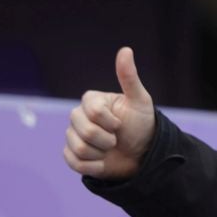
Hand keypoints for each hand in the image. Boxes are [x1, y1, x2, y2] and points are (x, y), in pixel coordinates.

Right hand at [63, 47, 156, 180]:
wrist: (143, 155)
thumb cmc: (142, 126)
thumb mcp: (140, 101)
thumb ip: (129, 77)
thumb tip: (126, 49)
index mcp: (91, 102)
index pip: (91, 111)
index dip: (110, 122)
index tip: (121, 124)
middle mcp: (79, 117)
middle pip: (84, 130)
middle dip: (107, 140)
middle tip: (117, 140)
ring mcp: (74, 136)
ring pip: (78, 147)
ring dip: (101, 154)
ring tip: (110, 151)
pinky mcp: (73, 155)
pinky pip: (74, 162)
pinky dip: (93, 166)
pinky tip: (103, 162)